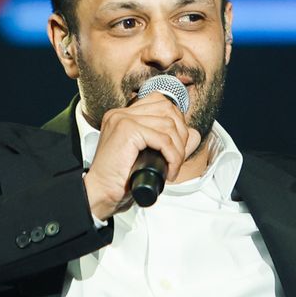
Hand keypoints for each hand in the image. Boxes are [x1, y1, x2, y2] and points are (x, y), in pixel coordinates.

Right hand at [82, 95, 201, 219]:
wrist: (100, 193)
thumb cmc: (121, 179)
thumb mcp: (150, 156)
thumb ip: (171, 143)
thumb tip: (195, 134)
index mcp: (123, 115)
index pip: (160, 102)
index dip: (176, 123)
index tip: (176, 147)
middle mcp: (121, 113)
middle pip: (168, 109)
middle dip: (181, 134)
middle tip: (177, 158)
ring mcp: (123, 119)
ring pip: (169, 125)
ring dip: (178, 149)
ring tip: (173, 167)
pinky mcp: (128, 130)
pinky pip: (164, 139)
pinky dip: (173, 157)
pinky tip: (169, 171)